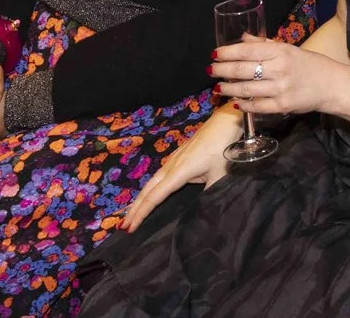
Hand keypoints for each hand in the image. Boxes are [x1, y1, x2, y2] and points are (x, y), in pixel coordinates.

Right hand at [123, 109, 240, 231]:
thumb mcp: (220, 174)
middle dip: (134, 209)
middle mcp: (171, 166)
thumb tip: (203, 211)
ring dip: (140, 199)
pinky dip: (150, 188)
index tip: (129, 228)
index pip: (155, 197)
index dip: (141, 214)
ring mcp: (173, 160)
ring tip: (131, 214)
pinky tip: (150, 194)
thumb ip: (210, 193)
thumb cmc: (222, 147)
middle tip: (123, 226)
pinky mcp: (178, 156)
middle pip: (147, 190)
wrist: (225, 121)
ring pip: (152, 182)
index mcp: (178, 173)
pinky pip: (159, 176)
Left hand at [211, 38, 344, 117]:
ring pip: (246, 90)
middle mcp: (280, 69)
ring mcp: (280, 89)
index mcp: (281, 51)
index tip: (215, 53)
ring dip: (228, 89)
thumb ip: (265, 45)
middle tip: (211, 70)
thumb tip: (242, 38)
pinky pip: (257, 106)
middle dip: (223, 70)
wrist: (331, 85)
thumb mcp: (289, 49)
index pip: (248, 50)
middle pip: (243, 70)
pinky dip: (243, 105)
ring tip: (218, 87)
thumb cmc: (308, 64)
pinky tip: (235, 102)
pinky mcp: (282, 106)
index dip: (228, 52)